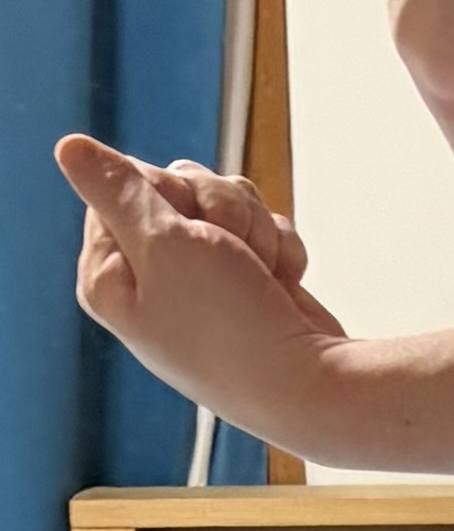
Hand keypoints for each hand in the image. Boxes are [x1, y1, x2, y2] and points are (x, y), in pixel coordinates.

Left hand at [56, 140, 350, 450]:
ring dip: (254, 228)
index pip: (122, 182)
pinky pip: (264, 227)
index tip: (183, 229)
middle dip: (217, 208)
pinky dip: (278, 250)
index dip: (164, 192)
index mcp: (110, 273)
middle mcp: (151, 274)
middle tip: (227, 254)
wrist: (305, 383)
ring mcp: (203, 277)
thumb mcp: (163, 244)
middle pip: (178, 184)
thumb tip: (70, 148)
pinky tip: (279, 285)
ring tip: (257, 275)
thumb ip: (117, 190)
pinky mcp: (248, 278)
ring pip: (226, 199)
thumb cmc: (229, 328)